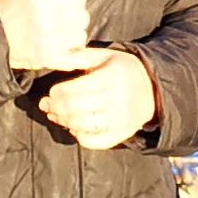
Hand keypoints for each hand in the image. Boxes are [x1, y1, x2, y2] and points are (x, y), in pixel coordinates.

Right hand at [0, 0, 98, 70]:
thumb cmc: (13, 2)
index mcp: (42, 0)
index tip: (63, 1)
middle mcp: (47, 22)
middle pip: (83, 17)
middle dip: (75, 15)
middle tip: (62, 16)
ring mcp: (48, 43)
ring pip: (81, 36)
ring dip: (74, 33)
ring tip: (60, 31)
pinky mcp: (49, 59)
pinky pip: (78, 58)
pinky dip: (83, 55)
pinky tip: (82, 50)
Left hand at [40, 47, 157, 150]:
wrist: (152, 89)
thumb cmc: (122, 69)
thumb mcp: (105, 56)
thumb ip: (81, 57)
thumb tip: (57, 58)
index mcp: (112, 77)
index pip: (77, 88)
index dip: (59, 92)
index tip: (52, 92)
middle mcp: (117, 99)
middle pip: (75, 108)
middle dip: (55, 107)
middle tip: (45, 105)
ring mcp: (120, 119)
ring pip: (82, 125)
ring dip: (63, 121)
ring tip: (54, 115)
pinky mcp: (122, 134)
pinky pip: (95, 142)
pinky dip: (80, 137)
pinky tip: (73, 127)